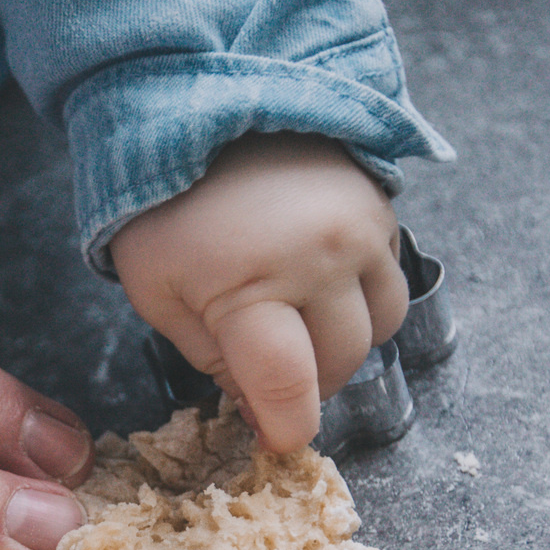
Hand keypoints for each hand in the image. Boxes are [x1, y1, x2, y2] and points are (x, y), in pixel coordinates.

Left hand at [109, 132, 405, 452]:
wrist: (203, 110)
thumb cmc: (167, 210)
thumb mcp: (158, 294)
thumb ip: (209, 358)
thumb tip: (260, 404)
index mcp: (249, 286)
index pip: (289, 387)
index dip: (288, 428)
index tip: (279, 439)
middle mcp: (317, 261)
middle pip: (339, 365)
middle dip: (305, 382)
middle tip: (268, 366)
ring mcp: (358, 234)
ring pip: (378, 330)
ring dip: (341, 342)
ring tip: (296, 320)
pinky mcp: (382, 211)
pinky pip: (390, 284)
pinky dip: (361, 298)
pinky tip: (318, 280)